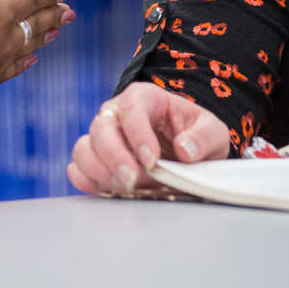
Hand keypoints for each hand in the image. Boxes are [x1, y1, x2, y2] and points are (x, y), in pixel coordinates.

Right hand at [0, 0, 71, 120]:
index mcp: (0, 12)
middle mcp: (4, 40)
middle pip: (36, 23)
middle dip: (53, 14)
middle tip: (69, 11)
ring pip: (27, 47)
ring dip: (43, 36)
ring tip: (56, 31)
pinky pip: (12, 70)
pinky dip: (24, 61)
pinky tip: (27, 60)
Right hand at [67, 83, 230, 196]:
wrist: (186, 152)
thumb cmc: (195, 135)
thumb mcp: (212, 131)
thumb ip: (203, 137)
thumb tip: (186, 150)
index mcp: (144, 98)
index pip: (131, 109)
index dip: (138, 134)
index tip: (152, 160)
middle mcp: (116, 113)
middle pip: (101, 129)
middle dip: (115, 158)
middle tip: (132, 181)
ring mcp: (101, 137)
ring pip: (83, 149)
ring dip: (100, 172)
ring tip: (125, 188)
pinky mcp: (95, 160)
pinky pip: (77, 169)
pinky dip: (87, 181)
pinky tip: (108, 190)